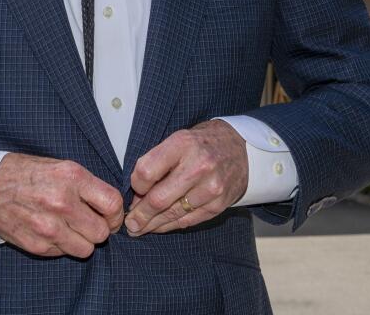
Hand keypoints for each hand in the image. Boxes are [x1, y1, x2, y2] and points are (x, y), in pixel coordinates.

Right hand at [0, 153, 123, 257]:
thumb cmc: (26, 174)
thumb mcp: (61, 166)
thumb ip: (87, 186)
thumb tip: (111, 207)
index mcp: (72, 177)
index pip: (112, 204)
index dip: (116, 214)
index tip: (111, 216)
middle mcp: (62, 202)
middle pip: (101, 232)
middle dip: (99, 229)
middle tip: (90, 223)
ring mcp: (48, 226)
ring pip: (86, 249)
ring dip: (82, 241)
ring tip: (70, 228)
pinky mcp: (36, 245)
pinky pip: (64, 253)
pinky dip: (62, 246)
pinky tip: (51, 231)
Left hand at [125, 119, 247, 236]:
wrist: (240, 149)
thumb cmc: (200, 144)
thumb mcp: (178, 140)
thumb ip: (157, 163)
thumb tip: (136, 196)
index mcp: (182, 144)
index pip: (147, 171)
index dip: (135, 184)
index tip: (134, 190)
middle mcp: (198, 166)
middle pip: (158, 198)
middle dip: (140, 214)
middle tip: (129, 222)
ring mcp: (211, 187)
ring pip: (172, 214)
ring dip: (152, 224)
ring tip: (140, 228)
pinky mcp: (218, 205)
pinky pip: (187, 221)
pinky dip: (170, 226)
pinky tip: (159, 227)